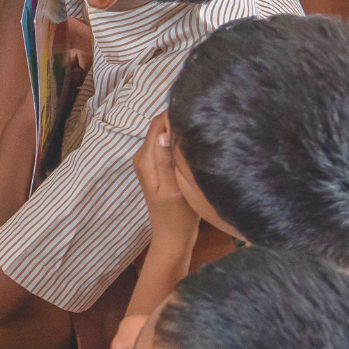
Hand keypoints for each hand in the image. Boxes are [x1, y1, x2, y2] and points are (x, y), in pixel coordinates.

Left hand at [132, 116, 199, 246]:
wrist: (173, 235)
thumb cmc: (177, 215)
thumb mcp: (174, 189)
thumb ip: (167, 162)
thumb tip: (166, 134)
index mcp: (146, 159)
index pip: (158, 123)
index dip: (176, 114)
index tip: (198, 112)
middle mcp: (144, 156)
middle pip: (160, 126)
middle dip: (179, 120)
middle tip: (205, 120)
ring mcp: (150, 161)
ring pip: (164, 134)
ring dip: (180, 130)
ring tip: (202, 130)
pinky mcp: (158, 166)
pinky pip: (167, 145)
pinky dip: (179, 141)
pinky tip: (195, 144)